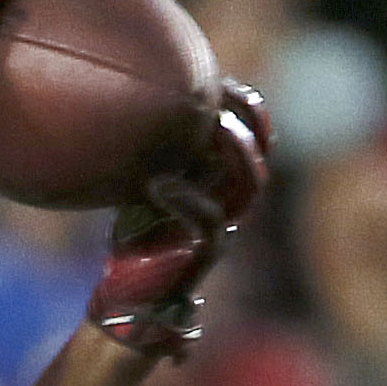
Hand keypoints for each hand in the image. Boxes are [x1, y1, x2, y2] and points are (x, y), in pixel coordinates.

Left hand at [87, 78, 270, 361]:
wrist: (127, 302)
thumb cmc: (132, 243)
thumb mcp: (144, 186)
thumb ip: (157, 154)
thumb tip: (140, 104)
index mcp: (221, 187)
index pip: (255, 142)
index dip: (248, 110)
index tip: (223, 82)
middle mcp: (227, 207)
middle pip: (258, 159)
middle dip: (248, 123)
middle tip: (219, 99)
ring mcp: (220, 232)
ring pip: (248, 186)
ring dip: (231, 152)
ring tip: (207, 128)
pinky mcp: (203, 257)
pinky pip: (211, 222)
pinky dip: (187, 198)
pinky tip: (158, 183)